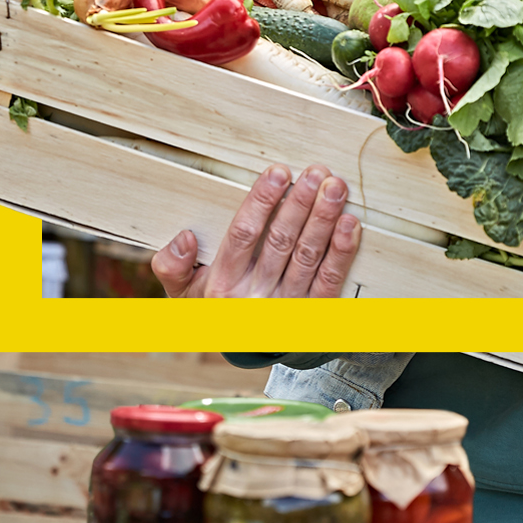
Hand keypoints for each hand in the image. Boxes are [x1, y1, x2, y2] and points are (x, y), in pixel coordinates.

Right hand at [152, 164, 359, 297]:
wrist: (242, 349)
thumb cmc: (213, 308)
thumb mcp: (181, 292)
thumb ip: (172, 265)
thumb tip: (184, 238)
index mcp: (222, 284)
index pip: (243, 235)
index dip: (262, 202)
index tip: (278, 172)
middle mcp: (255, 296)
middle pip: (280, 242)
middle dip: (300, 203)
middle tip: (316, 173)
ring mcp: (286, 306)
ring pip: (307, 256)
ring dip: (324, 219)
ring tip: (335, 188)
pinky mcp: (313, 314)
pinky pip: (329, 281)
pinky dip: (341, 252)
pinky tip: (350, 225)